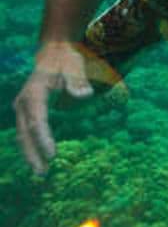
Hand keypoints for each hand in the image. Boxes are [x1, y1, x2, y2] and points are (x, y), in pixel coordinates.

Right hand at [13, 41, 92, 173]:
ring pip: (23, 135)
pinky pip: (27, 132)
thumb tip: (85, 95)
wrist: (54, 53)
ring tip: (41, 173)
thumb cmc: (67, 60)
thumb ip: (79, 80)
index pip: (38, 120)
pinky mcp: (26, 111)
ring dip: (31, 154)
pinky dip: (32, 146)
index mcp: (34, 92)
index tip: (53, 155)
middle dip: (33, 153)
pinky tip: (39, 160)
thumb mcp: (75, 65)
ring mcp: (23, 107)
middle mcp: (24, 102)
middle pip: (26, 132)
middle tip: (42, 173)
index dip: (43, 139)